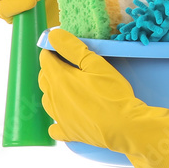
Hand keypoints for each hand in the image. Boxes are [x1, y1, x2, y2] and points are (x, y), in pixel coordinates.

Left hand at [38, 28, 168, 167]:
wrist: (124, 126)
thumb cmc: (113, 93)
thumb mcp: (96, 64)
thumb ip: (73, 48)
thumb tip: (53, 35)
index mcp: (59, 79)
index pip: (46, 59)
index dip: (54, 50)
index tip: (65, 47)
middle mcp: (53, 98)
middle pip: (44, 78)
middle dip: (53, 68)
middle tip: (71, 63)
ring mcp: (59, 117)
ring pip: (47, 99)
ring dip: (53, 90)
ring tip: (70, 86)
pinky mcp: (67, 132)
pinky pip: (54, 126)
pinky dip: (58, 118)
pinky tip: (67, 114)